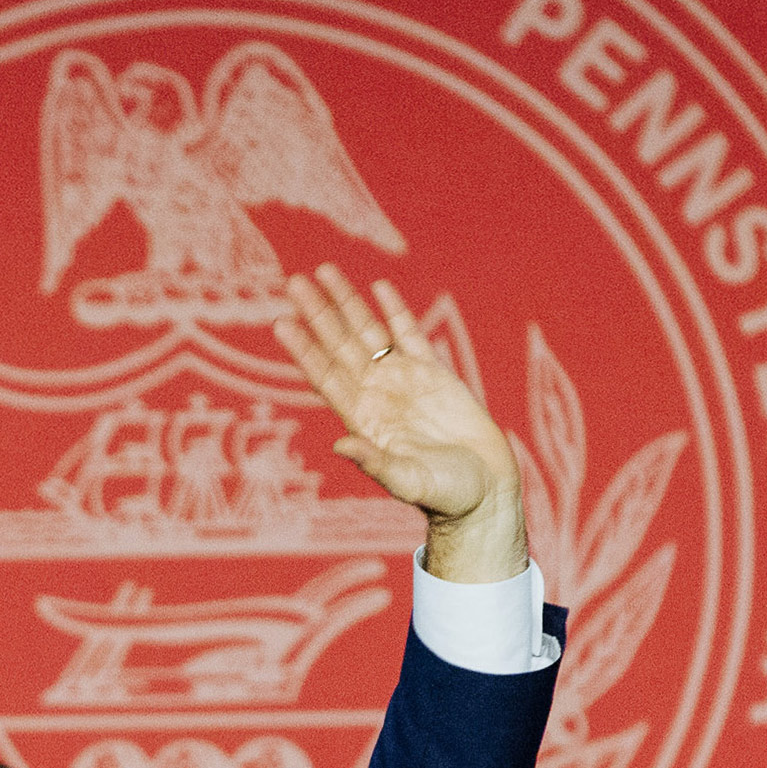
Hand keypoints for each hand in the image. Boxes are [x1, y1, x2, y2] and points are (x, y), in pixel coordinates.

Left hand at [273, 262, 526, 582]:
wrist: (484, 492)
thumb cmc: (444, 495)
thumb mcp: (406, 481)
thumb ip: (374, 462)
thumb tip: (340, 444)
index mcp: (363, 419)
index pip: (325, 376)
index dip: (304, 349)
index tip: (282, 322)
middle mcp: (378, 395)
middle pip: (340, 345)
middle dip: (319, 314)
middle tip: (294, 282)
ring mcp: (405, 381)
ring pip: (370, 333)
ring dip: (348, 304)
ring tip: (325, 272)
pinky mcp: (436, 375)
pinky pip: (410, 335)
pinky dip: (395, 311)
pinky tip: (378, 288)